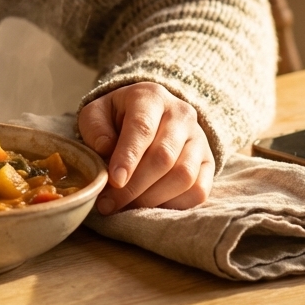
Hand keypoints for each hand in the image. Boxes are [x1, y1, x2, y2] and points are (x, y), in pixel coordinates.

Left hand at [77, 82, 214, 213]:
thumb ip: (95, 128)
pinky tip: (150, 207)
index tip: (114, 180)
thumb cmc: (116, 118)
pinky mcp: (209, 162)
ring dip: (153, 198)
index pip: (142, 128)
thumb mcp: (96, 113)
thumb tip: (106, 149)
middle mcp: (181, 114)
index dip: (128, 157)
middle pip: (164, 156)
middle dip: (134, 186)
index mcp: (151, 97)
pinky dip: (174, 205)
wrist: (149, 115)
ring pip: (184, 176)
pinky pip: (199, 190)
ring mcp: (199, 138)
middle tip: (109, 204)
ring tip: (126, 207)